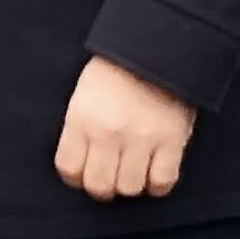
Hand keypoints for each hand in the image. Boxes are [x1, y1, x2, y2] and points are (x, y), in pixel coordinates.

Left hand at [54, 56, 195, 200]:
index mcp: (81, 118)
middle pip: (99, 186)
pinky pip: (162, 182)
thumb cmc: (114, 72)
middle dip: (101, 188)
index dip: (74, 178)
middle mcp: (108, 132)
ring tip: (131, 172)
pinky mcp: (171, 141)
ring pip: (130, 188)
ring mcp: (141, 139)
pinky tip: (153, 173)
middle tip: (109, 177)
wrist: (155, 50)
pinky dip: (157, 185)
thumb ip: (80, 128)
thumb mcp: (84, 95)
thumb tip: (80, 164)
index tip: (82, 173)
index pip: (68, 167)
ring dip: (130, 185)